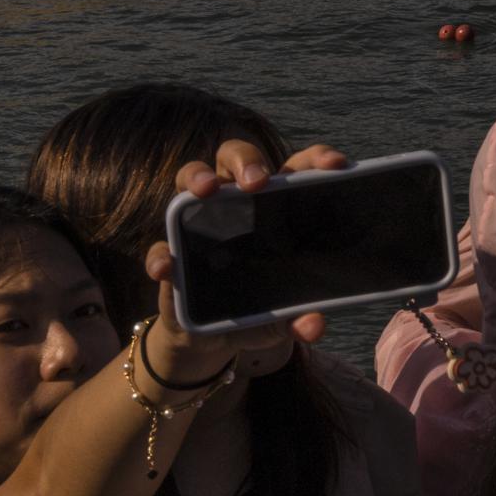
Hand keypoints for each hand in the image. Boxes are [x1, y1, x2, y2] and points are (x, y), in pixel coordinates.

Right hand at [151, 142, 351, 370]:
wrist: (213, 338)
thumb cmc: (258, 308)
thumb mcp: (282, 317)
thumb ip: (298, 317)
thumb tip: (314, 326)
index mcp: (275, 206)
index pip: (296, 168)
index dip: (315, 159)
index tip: (333, 166)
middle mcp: (235, 203)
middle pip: (236, 157)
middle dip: (246, 161)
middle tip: (256, 181)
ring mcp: (197, 222)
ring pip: (190, 177)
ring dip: (197, 177)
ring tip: (207, 191)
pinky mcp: (171, 252)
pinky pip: (161, 246)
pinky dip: (161, 255)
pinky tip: (166, 269)